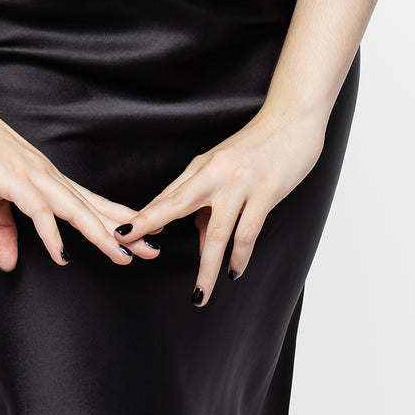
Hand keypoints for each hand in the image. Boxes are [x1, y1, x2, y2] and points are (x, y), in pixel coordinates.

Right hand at [0, 92, 163, 272]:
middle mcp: (47, 177)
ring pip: (74, 209)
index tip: (142, 238)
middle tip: (153, 251)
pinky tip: (63, 255)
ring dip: (99, 234)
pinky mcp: (11, 179)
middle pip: (92, 208)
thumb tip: (8, 263)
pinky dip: (52, 234)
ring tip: (122, 255)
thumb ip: (3, 229)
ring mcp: (31, 176)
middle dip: (123, 231)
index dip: (116, 222)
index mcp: (46, 180)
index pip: (89, 204)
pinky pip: (38, 210)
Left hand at [111, 108, 326, 305]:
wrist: (292, 119)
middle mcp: (216, 173)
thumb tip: (204, 248)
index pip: (168, 196)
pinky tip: (235, 271)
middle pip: (177, 203)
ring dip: (207, 268)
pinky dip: (240, 257)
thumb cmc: (259, 145)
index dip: (145, 216)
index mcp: (202, 167)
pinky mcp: (265, 191)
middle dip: (150, 223)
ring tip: (200, 295)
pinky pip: (248, 232)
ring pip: (216, 232)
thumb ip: (210, 207)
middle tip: (125, 242)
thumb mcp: (227, 171)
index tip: (122, 233)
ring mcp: (240, 182)